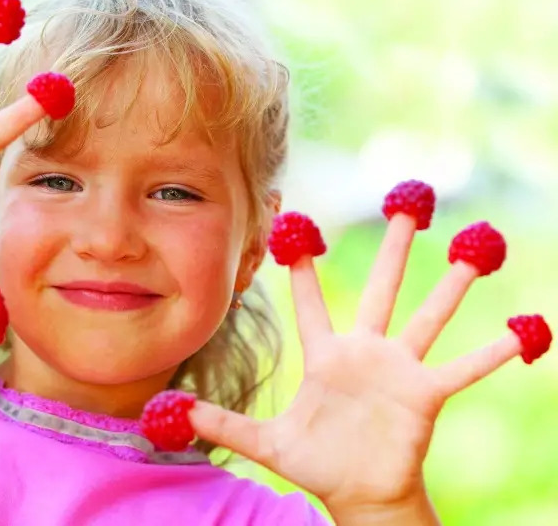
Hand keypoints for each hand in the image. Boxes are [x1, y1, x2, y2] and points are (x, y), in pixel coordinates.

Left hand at [189, 215, 520, 518]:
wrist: (359, 493)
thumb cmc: (318, 463)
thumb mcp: (266, 442)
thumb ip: (224, 422)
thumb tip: (174, 412)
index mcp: (327, 355)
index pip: (311, 300)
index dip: (301, 264)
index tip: (296, 225)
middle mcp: (366, 351)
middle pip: (383, 287)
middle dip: (396, 247)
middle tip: (407, 202)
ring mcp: (400, 369)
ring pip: (429, 315)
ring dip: (452, 284)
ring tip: (475, 247)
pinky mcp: (426, 394)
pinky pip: (465, 368)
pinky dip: (493, 351)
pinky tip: (523, 329)